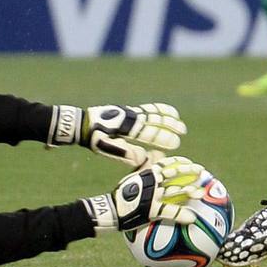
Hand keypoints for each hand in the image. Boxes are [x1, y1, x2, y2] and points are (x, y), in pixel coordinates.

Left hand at [47, 103, 186, 166]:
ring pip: (153, 112)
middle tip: (182, 131)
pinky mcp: (130, 110)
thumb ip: (125, 153)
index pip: (148, 133)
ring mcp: (130, 111)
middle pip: (154, 120)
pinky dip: (160, 110)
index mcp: (124, 128)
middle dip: (169, 126)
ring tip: (179, 121)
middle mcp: (130, 117)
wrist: (83, 123)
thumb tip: (144, 158)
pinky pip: (148, 108)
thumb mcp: (107, 149)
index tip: (176, 143)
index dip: (163, 138)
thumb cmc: (95, 140)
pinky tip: (168, 112)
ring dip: (167, 117)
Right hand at [83, 156, 204, 234]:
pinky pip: (168, 212)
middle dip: (189, 171)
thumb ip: (144, 168)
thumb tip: (153, 156)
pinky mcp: (150, 209)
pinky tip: (191, 218)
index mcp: (148, 173)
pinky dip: (180, 214)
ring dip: (188, 192)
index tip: (191, 163)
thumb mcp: (133, 177)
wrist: (111, 210)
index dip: (180, 162)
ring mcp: (152, 195)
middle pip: (174, 174)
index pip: (166, 163)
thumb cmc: (122, 194)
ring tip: (200, 194)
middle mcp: (152, 181)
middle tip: (202, 172)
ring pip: (173, 191)